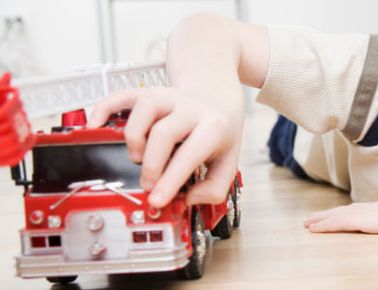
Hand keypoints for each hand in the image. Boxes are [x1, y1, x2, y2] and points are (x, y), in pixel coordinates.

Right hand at [88, 85, 243, 207]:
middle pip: (162, 134)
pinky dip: (104, 110)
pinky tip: (96, 126)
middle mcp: (189, 108)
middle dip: (152, 165)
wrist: (217, 94)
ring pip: (142, 112)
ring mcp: (167, 97)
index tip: (156, 200)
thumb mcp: (229, 161)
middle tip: (150, 184)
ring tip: (140, 158)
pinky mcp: (148, 91)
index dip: (170, 180)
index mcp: (213, 127)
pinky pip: (121, 96)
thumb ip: (214, 189)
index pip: (189, 154)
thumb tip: (188, 199)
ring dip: (134, 141)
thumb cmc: (219, 131)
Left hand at [304, 195, 377, 234]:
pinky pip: (339, 223)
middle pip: (341, 211)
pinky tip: (314, 229)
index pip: (354, 210)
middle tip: (309, 219)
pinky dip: (325, 225)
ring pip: (336, 216)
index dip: (340, 213)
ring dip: (320, 220)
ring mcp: (366, 213)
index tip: (329, 215)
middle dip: (325, 215)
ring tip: (306, 224)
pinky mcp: (364, 221)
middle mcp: (370, 208)